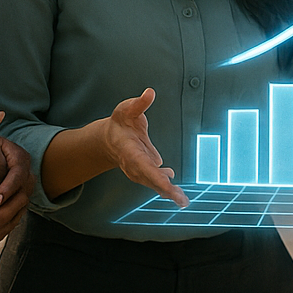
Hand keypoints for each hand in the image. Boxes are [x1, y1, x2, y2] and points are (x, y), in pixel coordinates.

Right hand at [101, 88, 188, 207]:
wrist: (110, 138)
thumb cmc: (120, 122)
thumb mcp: (126, 109)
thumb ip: (139, 104)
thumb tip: (150, 92)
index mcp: (129, 151)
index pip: (144, 165)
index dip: (156, 175)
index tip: (168, 185)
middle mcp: (134, 164)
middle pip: (150, 179)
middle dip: (165, 189)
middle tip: (181, 200)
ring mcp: (139, 170)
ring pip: (154, 183)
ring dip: (169, 192)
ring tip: (183, 201)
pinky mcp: (145, 171)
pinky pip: (156, 181)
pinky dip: (166, 187)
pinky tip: (178, 192)